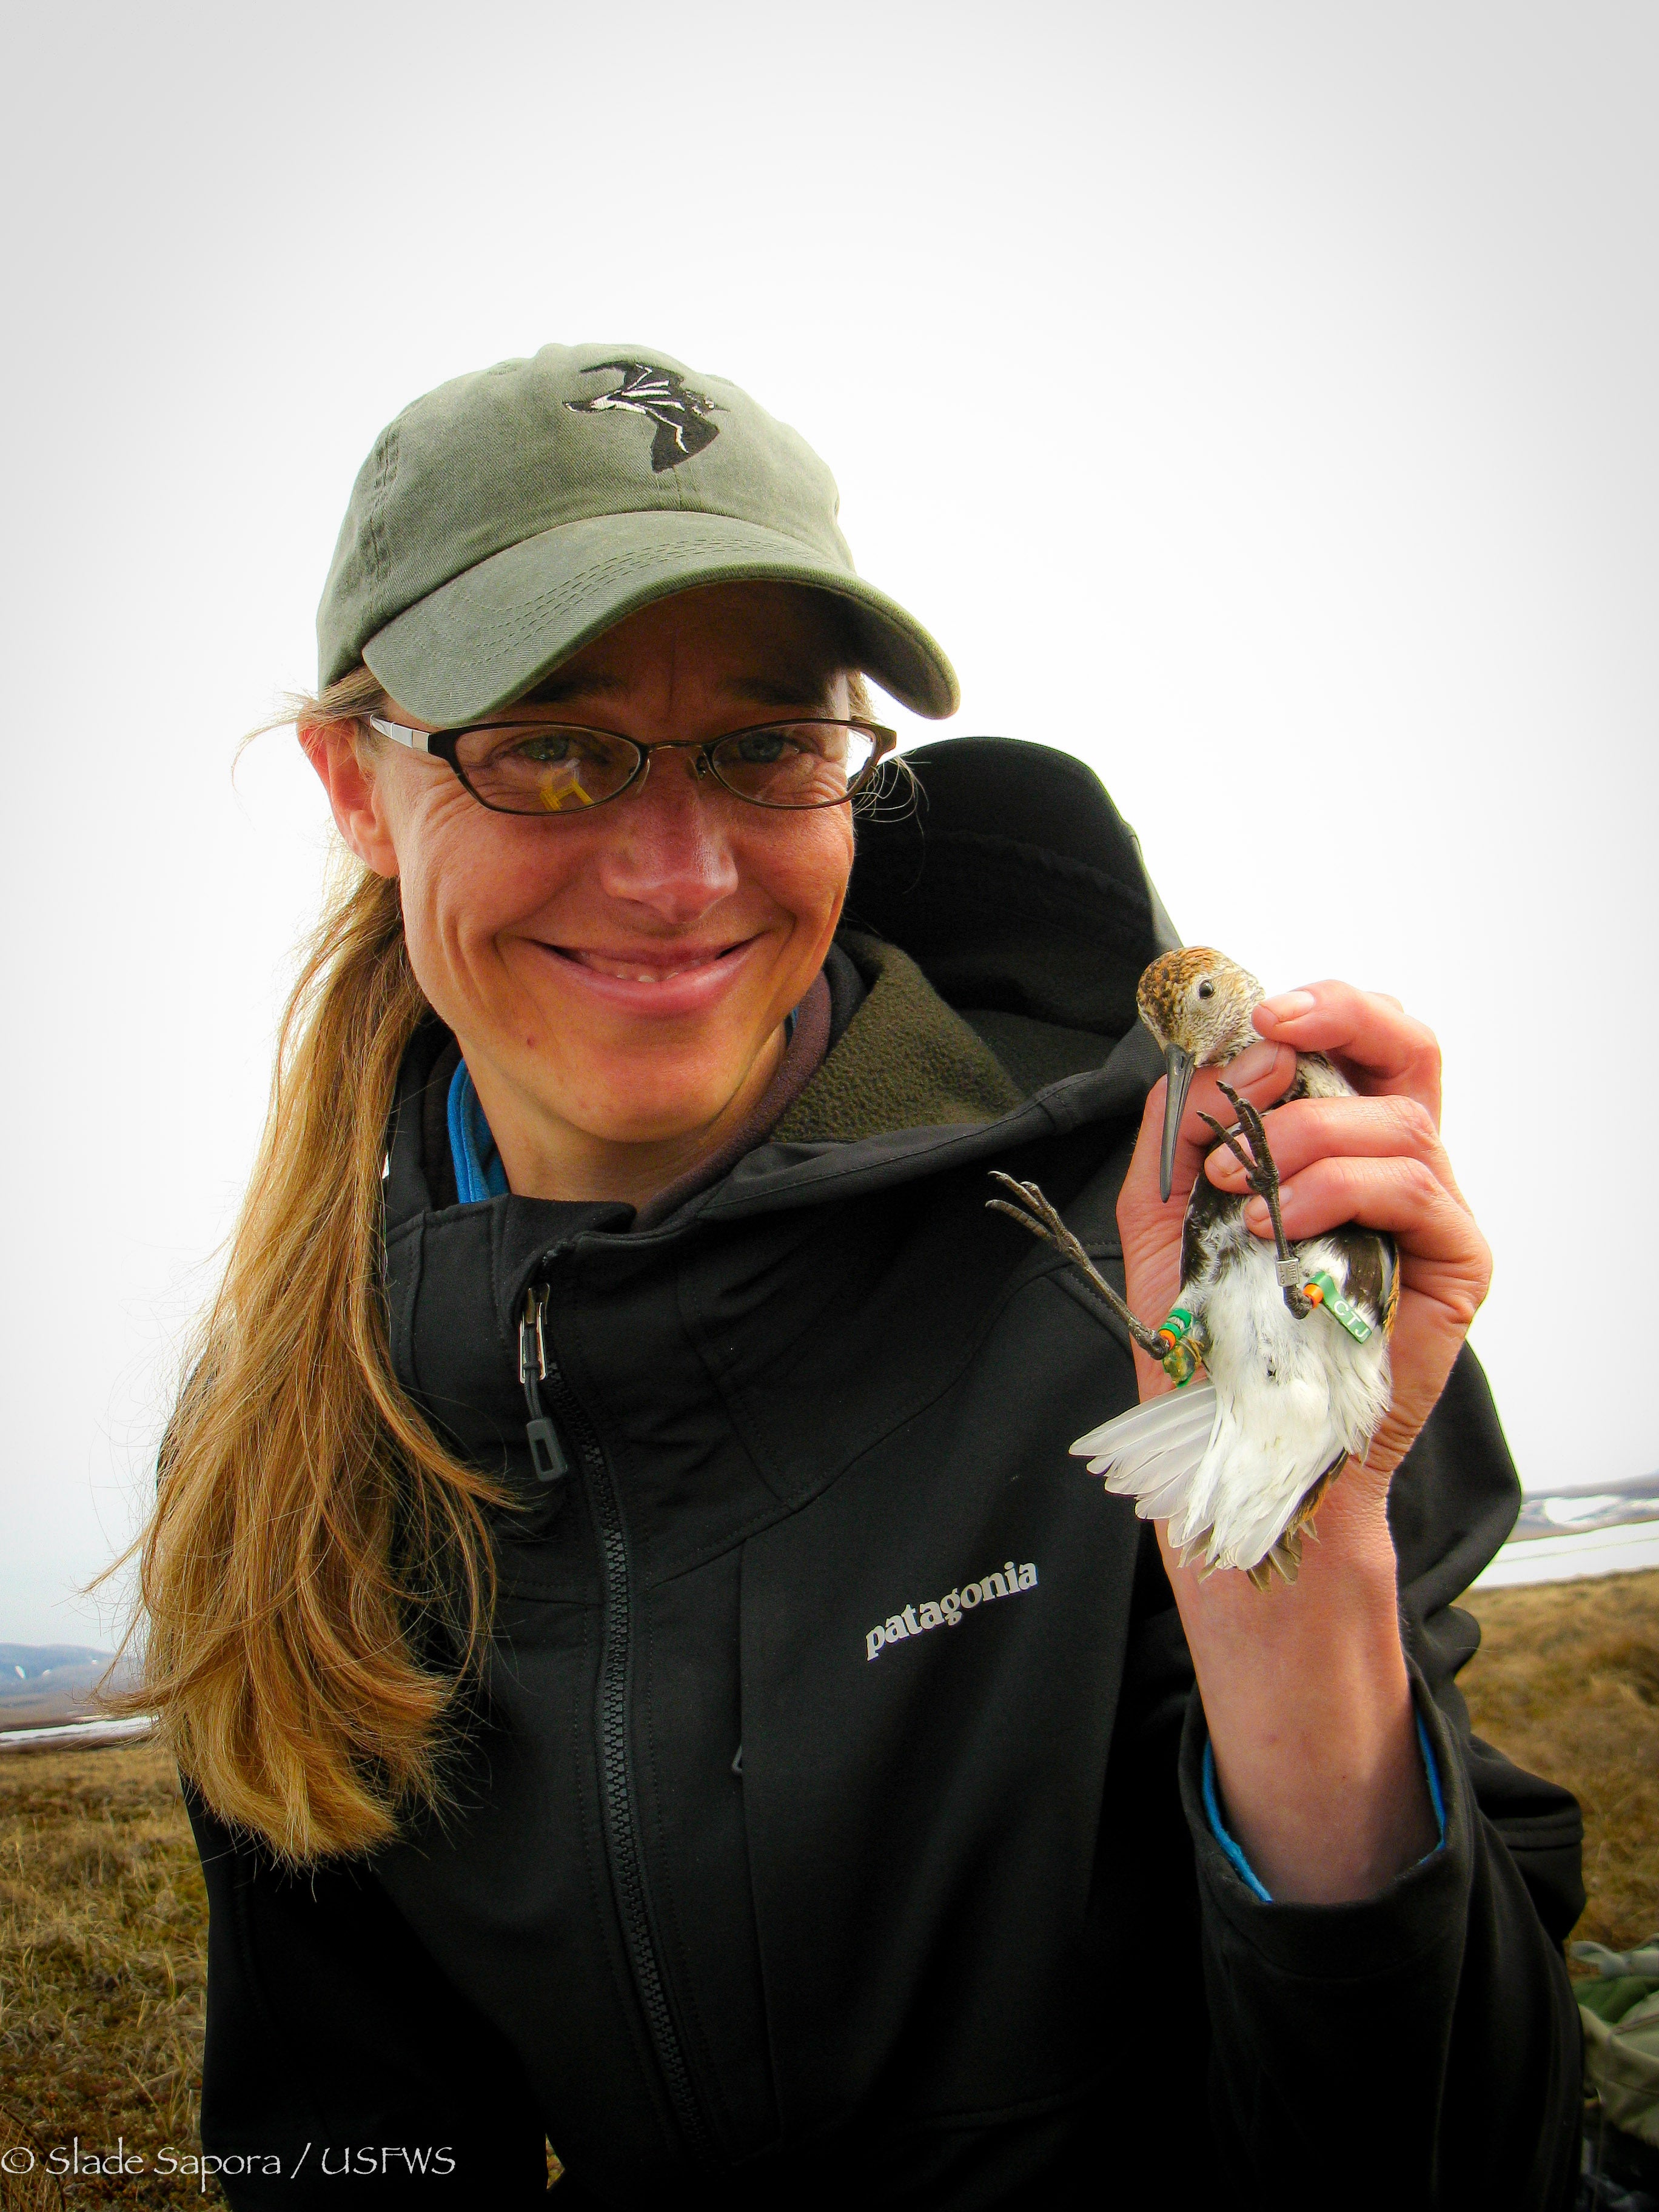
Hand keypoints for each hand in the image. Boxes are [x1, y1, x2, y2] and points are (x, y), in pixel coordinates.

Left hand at [1112, 981, 1489, 1901]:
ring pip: (1399, 1123)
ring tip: (1240, 1191)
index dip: (1316, 1009)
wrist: (1230, 1453)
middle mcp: (1390, 1173)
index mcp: (1330, 1150)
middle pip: (1407, 1050)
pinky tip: (1281, 1227)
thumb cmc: (1206, 1350)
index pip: (1353, 1046)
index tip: (1256, 1017)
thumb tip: (1186, 1070)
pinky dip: (1342, 1190)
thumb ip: (1168, 1145)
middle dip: (1343, 1020)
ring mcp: (1428, 1220)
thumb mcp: (1161, 1229)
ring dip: (1306, 1138)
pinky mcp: (1451, 1271)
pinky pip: (1420, 1193)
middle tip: (1275, 1043)